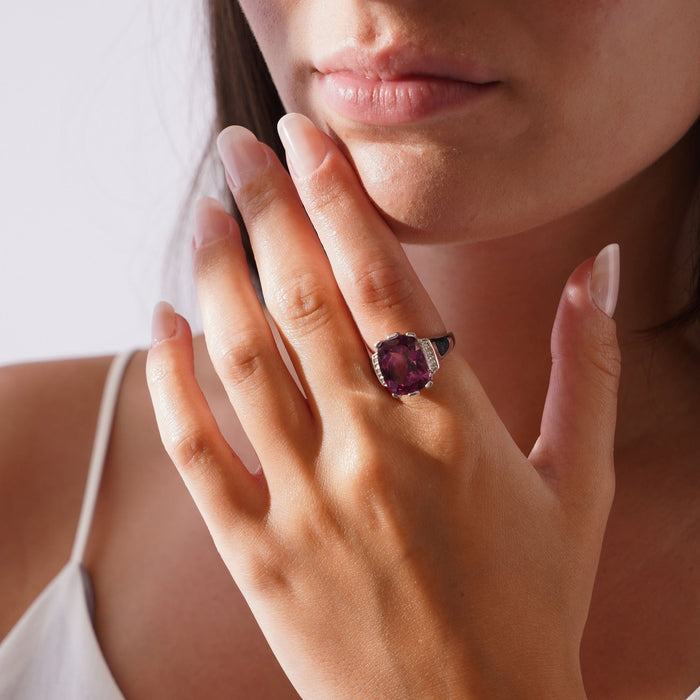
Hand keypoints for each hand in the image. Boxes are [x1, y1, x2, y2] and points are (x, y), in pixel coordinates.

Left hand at [147, 113, 620, 698]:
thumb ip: (590, 364)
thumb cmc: (532, 602)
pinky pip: (197, 447)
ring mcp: (307, 502)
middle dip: (265, 205)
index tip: (306, 139)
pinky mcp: (257, 554)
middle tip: (240, 147)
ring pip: (240, 356)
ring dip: (214, 272)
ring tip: (203, 214)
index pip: (380, 277)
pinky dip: (171, 377)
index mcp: (455, 425)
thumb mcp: (582, 482)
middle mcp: (374, 450)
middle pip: (301, 295)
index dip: (339, 196)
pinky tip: (161, 322)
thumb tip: (601, 266)